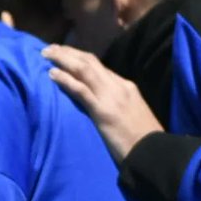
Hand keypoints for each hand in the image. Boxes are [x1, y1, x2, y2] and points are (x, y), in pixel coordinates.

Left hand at [43, 45, 164, 162]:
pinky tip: (51, 74)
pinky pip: (80, 89)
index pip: (100, 67)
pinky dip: (65, 80)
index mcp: (127, 86)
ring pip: (83, 70)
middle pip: (90, 62)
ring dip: (63, 59)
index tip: (65, 53)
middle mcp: (119, 85)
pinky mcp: (103, 110)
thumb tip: (102, 104)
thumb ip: (118, 105)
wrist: (154, 152)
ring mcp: (111, 96)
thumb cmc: (143, 139)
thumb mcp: (132, 115)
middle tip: (50, 48)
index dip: (80, 58)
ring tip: (45, 54)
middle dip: (68, 52)